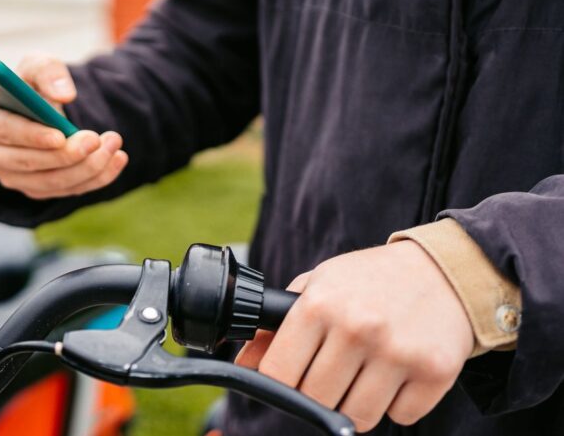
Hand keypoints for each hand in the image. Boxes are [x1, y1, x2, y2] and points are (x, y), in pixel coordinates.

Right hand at [0, 55, 127, 199]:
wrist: (43, 109)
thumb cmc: (32, 86)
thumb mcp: (38, 66)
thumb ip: (48, 71)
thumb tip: (64, 94)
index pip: (3, 133)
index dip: (31, 136)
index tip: (60, 135)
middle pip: (28, 163)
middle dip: (66, 154)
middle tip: (97, 139)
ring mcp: (12, 178)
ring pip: (51, 182)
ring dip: (88, 166)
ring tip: (113, 143)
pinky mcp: (35, 191)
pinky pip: (67, 192)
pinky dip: (96, 177)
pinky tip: (116, 158)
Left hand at [235, 241, 473, 432]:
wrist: (445, 271)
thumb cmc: (370, 282)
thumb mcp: (318, 288)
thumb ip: (277, 328)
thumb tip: (244, 365)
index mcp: (320, 304)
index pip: (279, 372)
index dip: (279, 382)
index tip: (290, 377)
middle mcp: (357, 327)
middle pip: (316, 399)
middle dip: (321, 392)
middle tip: (336, 369)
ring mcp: (397, 351)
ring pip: (358, 417)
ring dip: (358, 403)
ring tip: (366, 371)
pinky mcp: (435, 371)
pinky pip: (401, 417)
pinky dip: (397, 404)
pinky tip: (398, 372)